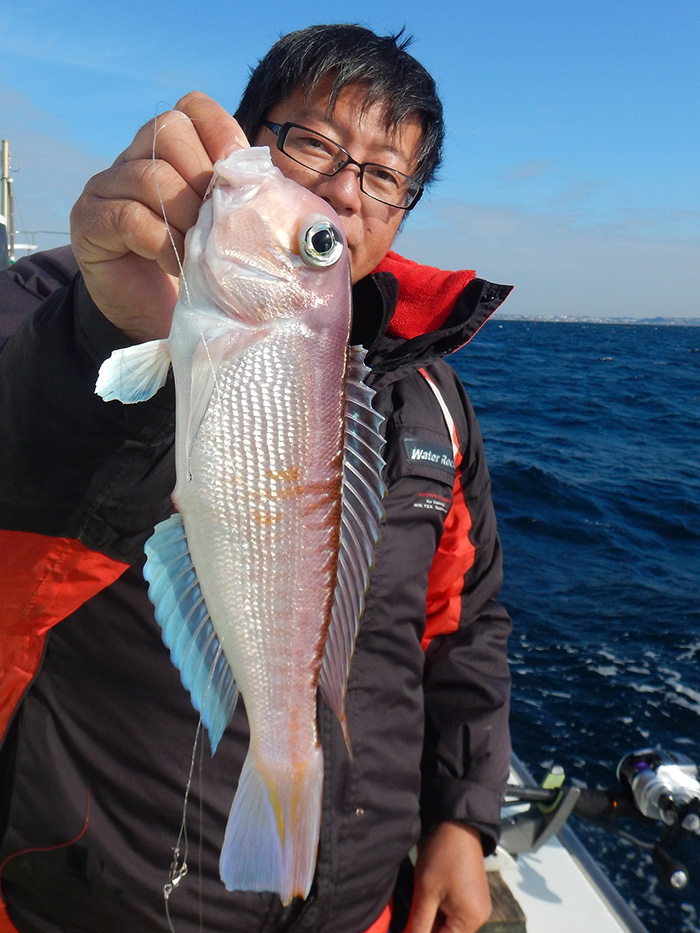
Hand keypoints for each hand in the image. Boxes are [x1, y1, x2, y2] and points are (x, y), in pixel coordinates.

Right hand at [70, 91, 247, 341]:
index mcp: (170, 149)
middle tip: (218, 221)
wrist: (155, 318)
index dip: (219, 130)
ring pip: (150, 175)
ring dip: (186, 215)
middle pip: (170, 131)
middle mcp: (134, 157)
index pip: (192, 108)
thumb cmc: (197, 269)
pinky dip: (163, 242)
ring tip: (201, 250)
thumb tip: (270, 179)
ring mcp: (106, 186)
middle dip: (203, 177)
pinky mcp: (89, 221)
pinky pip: (129, 216)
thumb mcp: (225, 226)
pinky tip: (178, 264)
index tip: (237, 168)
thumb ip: (237, 195)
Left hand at [404, 823, 491, 932]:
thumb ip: (418, 924)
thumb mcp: (426, 892)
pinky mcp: (470, 895)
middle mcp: (478, 916)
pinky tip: (425, 898)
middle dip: (426, 928)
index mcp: (471, 919)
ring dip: (431, 919)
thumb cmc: (443, 854)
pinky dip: (437, 910)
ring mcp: (476, 905)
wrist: (456, 823)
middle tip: (409, 917)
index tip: (407, 928)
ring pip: (448, 925)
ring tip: (417, 904)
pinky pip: (453, 912)